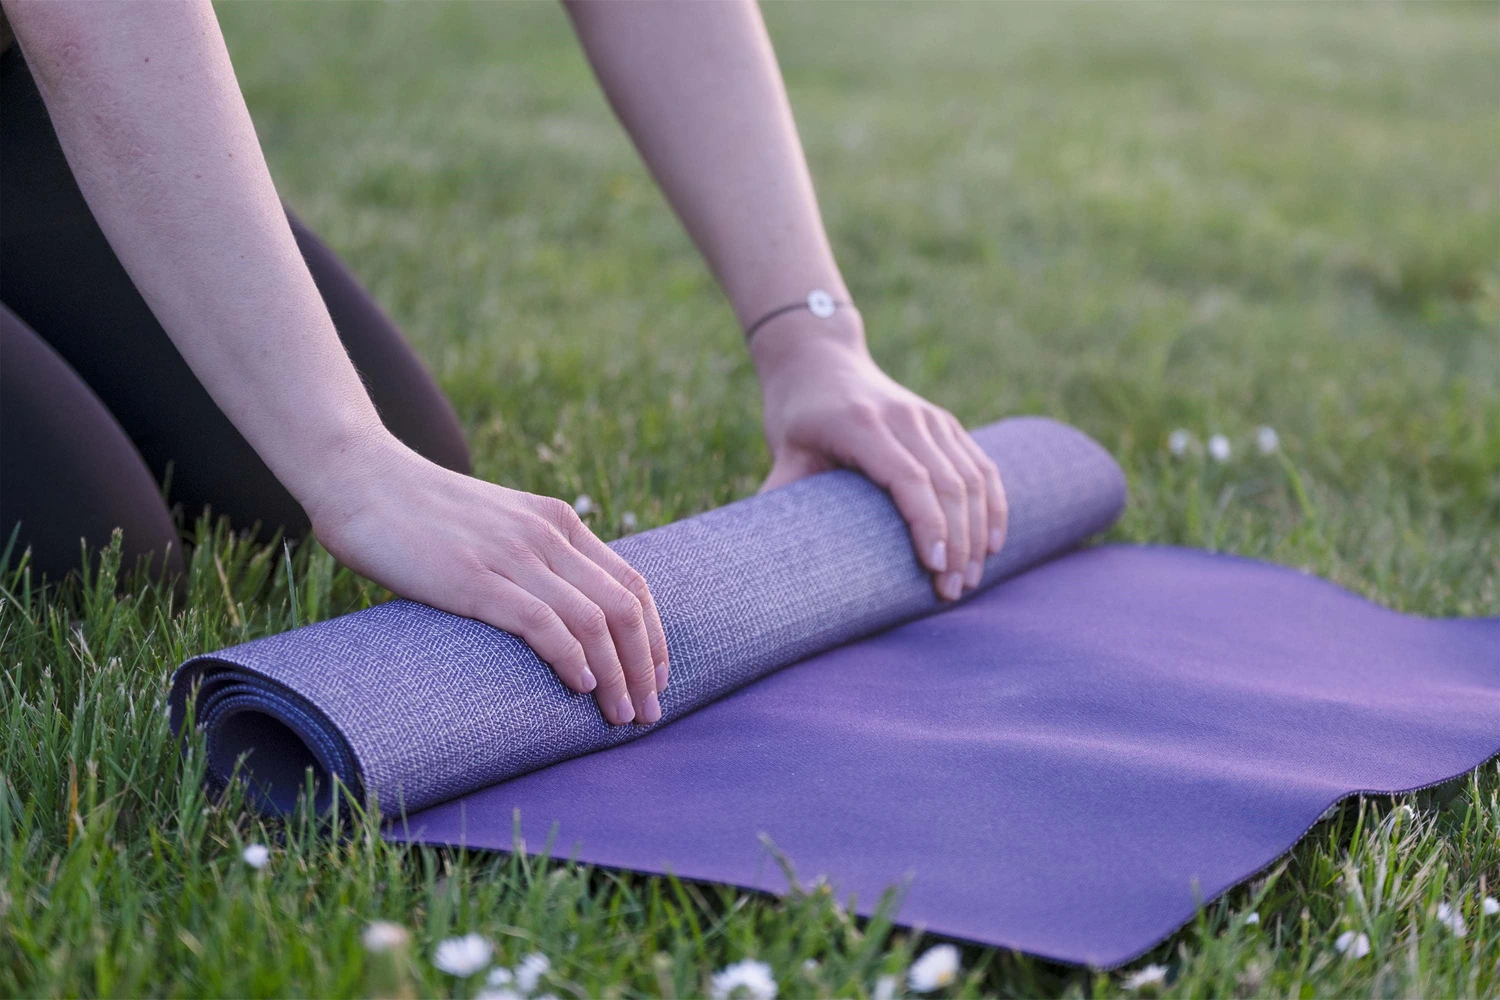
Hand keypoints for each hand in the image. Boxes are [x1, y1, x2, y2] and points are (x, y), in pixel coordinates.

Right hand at [304, 433, 669, 725]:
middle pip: (623, 608)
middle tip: (648, 714)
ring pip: (592, 621)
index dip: (654, 636)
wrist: (360, 477)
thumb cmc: (420, 513)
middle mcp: (547, 535)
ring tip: (621, 716)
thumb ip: (528, 557)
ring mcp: (513, 556)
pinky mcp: (475, 579)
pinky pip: (542, 622)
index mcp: (558, 521)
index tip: (656, 678)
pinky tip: (581, 686)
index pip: (632, 583)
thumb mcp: (496, 525)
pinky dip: (571, 657)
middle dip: (643, 667)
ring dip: (616, 675)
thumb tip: (551, 617)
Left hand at [751, 314, 1007, 600]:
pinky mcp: (946, 423)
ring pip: (972, 477)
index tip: (934, 567)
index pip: (909, 477)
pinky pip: (982, 466)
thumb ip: (780, 497)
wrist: (821, 360)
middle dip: (957, 542)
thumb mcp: (784, 451)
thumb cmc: (798, 415)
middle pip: (948, 484)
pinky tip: (993, 544)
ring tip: (970, 579)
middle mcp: (905, 417)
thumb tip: (760, 557)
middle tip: (952, 592)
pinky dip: (993, 505)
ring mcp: (930, 417)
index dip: (928, 523)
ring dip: (978, 532)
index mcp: (863, 424)